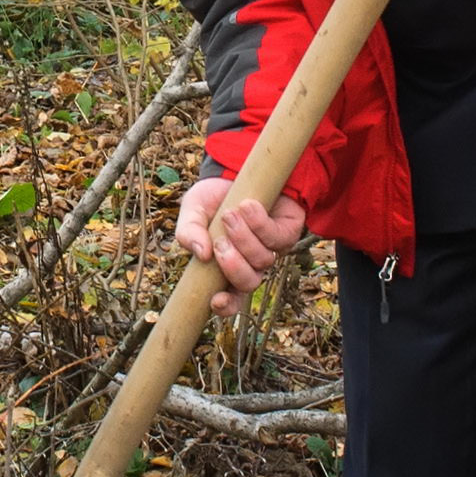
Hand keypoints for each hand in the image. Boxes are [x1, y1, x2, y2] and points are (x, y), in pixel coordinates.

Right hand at [174, 174, 308, 315]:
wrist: (236, 170)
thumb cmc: (213, 198)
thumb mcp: (192, 210)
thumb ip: (188, 231)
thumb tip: (200, 254)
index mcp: (225, 266)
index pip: (230, 299)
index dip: (226, 306)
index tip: (216, 299)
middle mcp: (250, 263)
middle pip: (248, 284)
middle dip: (233, 266)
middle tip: (219, 242)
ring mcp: (270, 250)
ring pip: (262, 261)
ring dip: (244, 238)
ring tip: (230, 214)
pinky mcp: (287, 232)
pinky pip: (276, 238)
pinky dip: (258, 222)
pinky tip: (248, 205)